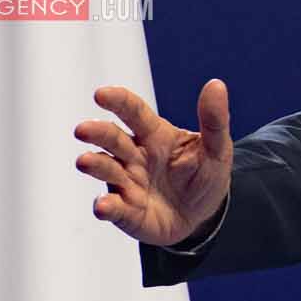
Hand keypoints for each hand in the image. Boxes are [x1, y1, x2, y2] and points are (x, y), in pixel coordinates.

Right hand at [74, 80, 232, 246]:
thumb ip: (215, 120)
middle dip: (97, 133)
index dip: (118, 101)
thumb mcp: (217, 148)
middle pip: (112, 139)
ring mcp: (127, 182)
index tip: (101, 94)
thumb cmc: (204, 175)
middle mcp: (134, 155)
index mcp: (155, 134)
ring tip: (84, 161)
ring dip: (94, 165)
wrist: (204, 215)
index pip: (134, 112)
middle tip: (83, 129)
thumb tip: (216, 84)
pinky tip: (103, 206)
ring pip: (106, 169)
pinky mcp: (126, 211)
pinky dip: (106, 206)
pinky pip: (113, 208)